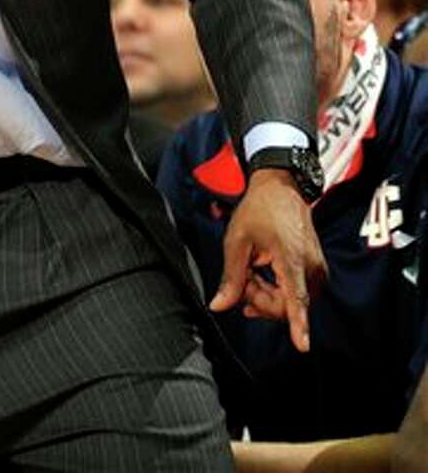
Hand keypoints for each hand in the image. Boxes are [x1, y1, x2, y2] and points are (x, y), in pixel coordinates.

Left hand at [210, 168, 326, 352]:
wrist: (281, 190)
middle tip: (242, 280)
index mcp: (291, 258)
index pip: (295, 299)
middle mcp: (311, 268)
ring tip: (251, 273)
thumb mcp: (237, 242)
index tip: (302, 345)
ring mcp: (317, 269)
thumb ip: (231, 278)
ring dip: (268, 295)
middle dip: (260, 300)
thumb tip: (219, 306)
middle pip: (286, 306)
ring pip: (291, 302)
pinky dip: (278, 290)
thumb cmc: (259, 211)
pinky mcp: (316, 270)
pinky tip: (262, 276)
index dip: (297, 324)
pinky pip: (297, 293)